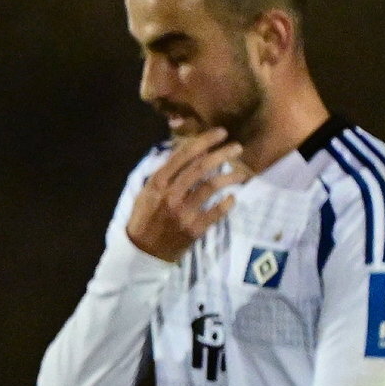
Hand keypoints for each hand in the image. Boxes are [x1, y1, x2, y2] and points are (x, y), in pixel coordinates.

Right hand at [123, 130, 247, 261]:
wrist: (142, 252)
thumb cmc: (145, 218)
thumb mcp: (147, 193)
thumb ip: (166, 174)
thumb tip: (191, 153)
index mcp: (157, 184)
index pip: (183, 156)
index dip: (204, 141)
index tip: (221, 132)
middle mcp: (170, 195)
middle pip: (201, 168)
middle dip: (222, 154)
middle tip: (237, 148)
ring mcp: (183, 213)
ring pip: (212, 187)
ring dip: (230, 176)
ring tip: (242, 173)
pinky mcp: (194, 229)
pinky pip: (217, 212)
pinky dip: (228, 203)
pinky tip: (233, 198)